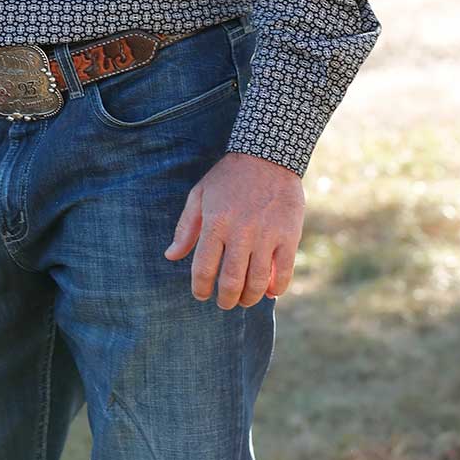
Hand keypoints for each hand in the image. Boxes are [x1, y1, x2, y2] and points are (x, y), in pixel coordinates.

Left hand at [162, 151, 303, 306]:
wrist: (268, 156)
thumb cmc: (228, 177)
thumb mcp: (200, 195)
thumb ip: (186, 228)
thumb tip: (170, 256)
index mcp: (215, 223)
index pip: (204, 269)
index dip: (201, 289)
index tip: (202, 295)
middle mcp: (240, 233)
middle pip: (231, 281)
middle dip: (226, 300)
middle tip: (225, 303)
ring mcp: (266, 235)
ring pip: (257, 281)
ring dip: (250, 298)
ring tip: (245, 300)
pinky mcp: (289, 235)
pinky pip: (284, 272)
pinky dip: (276, 288)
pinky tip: (269, 291)